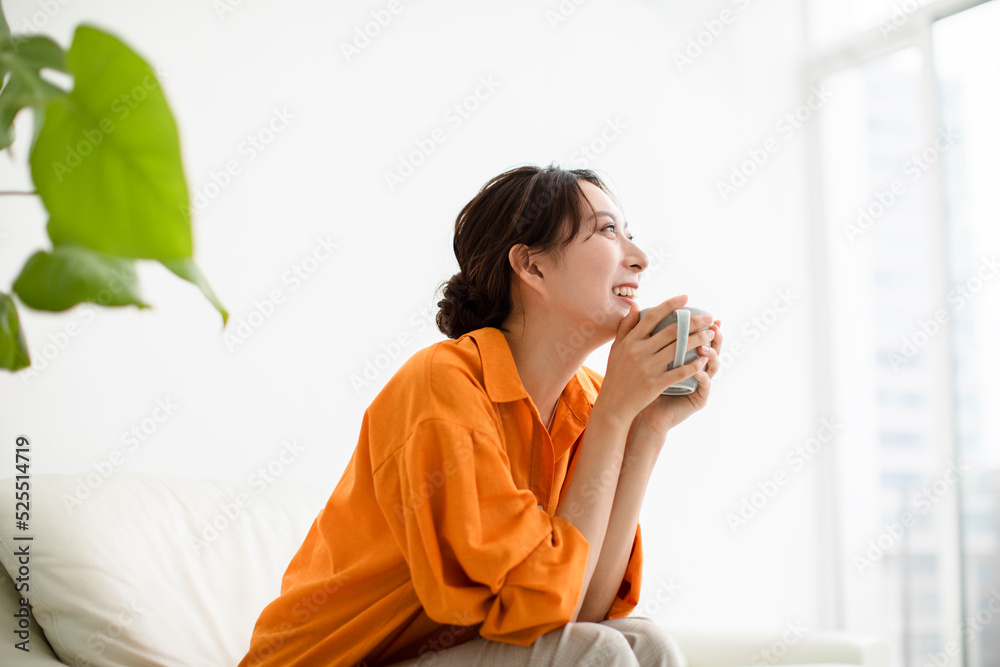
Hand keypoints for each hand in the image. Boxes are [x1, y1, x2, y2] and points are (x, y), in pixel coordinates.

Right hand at [594, 294, 716, 425]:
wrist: (614, 404)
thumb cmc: (616, 374)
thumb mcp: (616, 348)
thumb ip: (626, 326)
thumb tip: (636, 304)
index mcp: (630, 341)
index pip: (653, 316)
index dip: (671, 305)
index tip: (686, 297)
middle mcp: (638, 351)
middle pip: (671, 331)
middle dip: (692, 322)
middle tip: (708, 317)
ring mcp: (647, 368)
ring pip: (677, 349)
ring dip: (697, 340)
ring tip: (711, 334)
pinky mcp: (655, 384)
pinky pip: (678, 372)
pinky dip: (693, 366)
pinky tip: (704, 360)